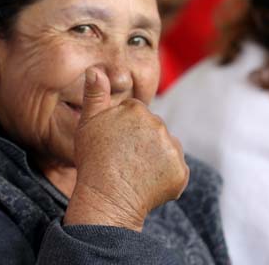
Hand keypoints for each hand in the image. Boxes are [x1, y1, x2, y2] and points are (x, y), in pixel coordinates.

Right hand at [64, 68, 188, 230]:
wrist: (107, 199)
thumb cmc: (93, 160)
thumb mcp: (88, 123)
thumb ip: (95, 94)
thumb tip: (96, 69)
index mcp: (138, 111)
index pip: (135, 113)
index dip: (123, 128)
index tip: (113, 142)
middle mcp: (159, 126)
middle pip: (153, 129)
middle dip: (141, 140)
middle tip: (122, 158)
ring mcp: (172, 150)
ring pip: (165, 148)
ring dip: (154, 156)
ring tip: (134, 170)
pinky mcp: (180, 172)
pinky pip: (174, 169)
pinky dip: (164, 176)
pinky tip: (146, 182)